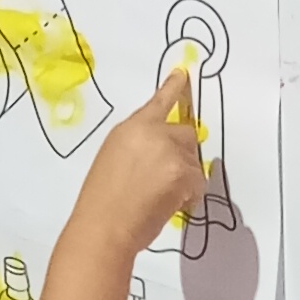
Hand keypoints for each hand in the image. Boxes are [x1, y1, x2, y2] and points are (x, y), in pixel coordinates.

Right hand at [38, 63, 210, 299]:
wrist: (103, 226)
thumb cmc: (102, 202)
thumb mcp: (114, 161)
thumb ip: (137, 148)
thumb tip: (160, 156)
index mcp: (130, 128)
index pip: (158, 102)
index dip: (174, 87)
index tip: (184, 72)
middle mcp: (151, 132)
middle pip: (185, 133)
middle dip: (182, 154)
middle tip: (168, 179)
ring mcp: (168, 150)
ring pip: (193, 160)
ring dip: (184, 178)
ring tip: (161, 198)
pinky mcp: (182, 171)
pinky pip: (198, 181)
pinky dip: (190, 195)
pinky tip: (171, 205)